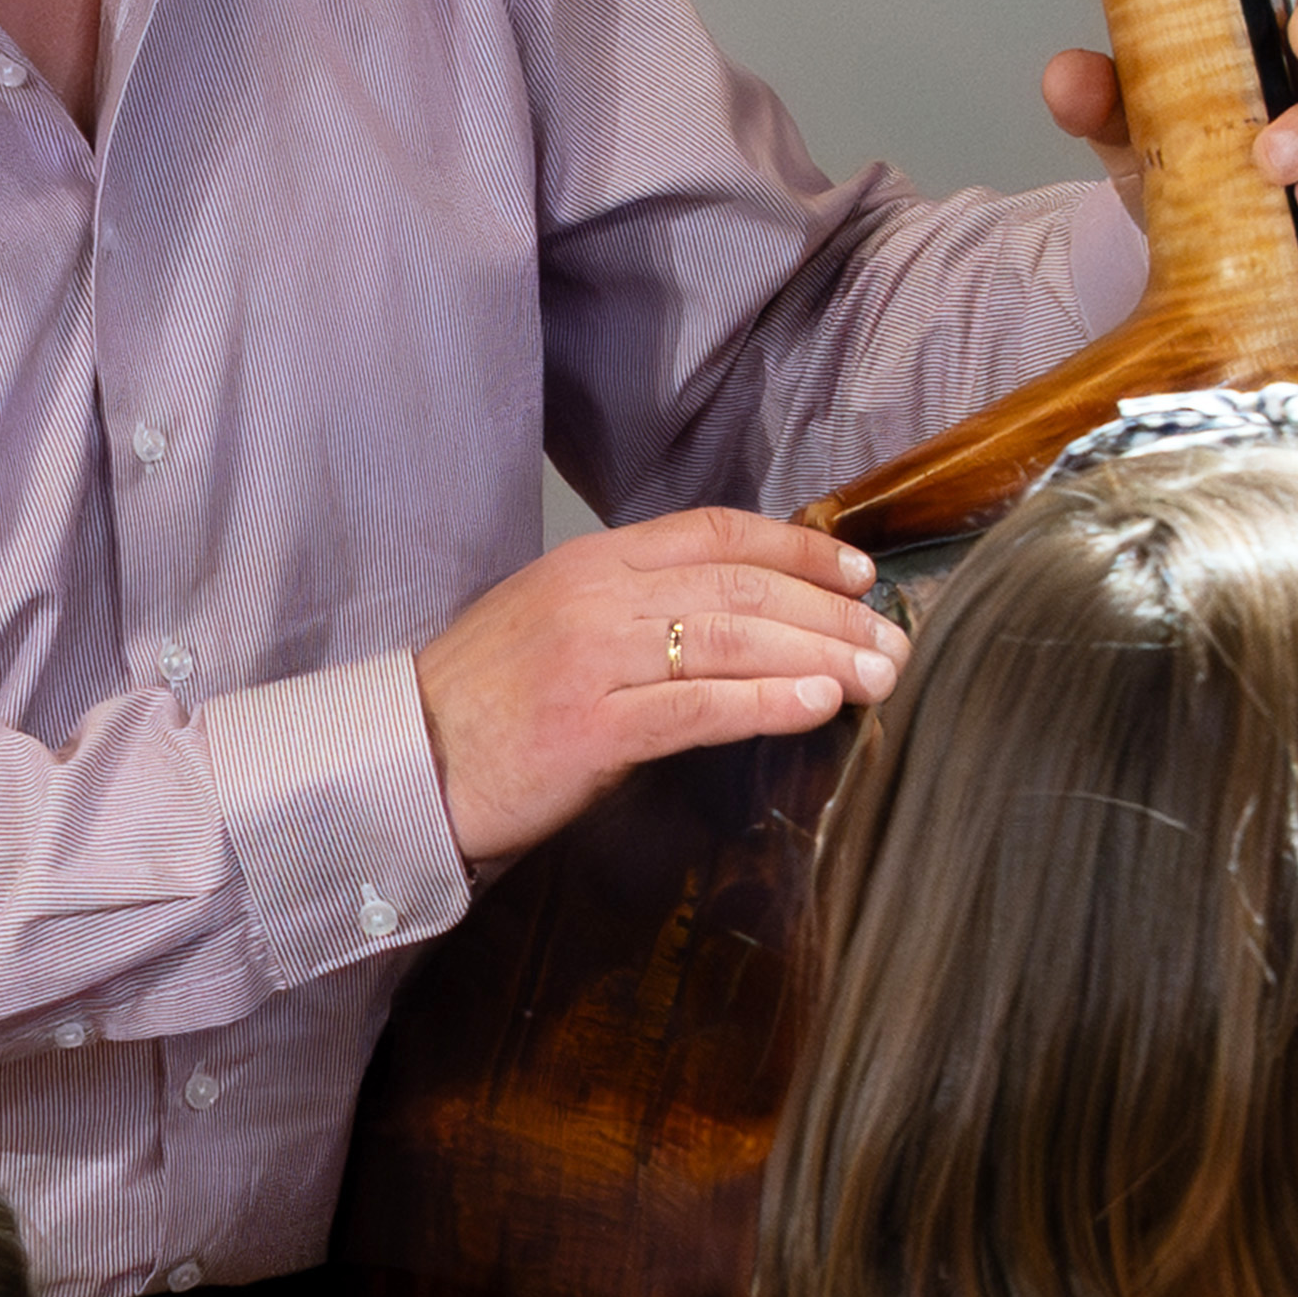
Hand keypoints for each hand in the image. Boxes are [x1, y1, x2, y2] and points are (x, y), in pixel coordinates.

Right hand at [414, 512, 903, 876]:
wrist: (404, 764)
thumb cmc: (487, 706)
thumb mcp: (557, 626)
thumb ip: (635, 612)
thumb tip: (737, 620)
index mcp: (591, 564)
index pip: (714, 532)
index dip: (796, 547)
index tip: (858, 574)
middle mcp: (594, 597)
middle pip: (738, 586)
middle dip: (828, 612)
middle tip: (893, 638)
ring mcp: (590, 659)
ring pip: (728, 640)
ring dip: (817, 656)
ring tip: (878, 674)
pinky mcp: (588, 728)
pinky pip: (696, 707)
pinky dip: (766, 702)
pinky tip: (818, 705)